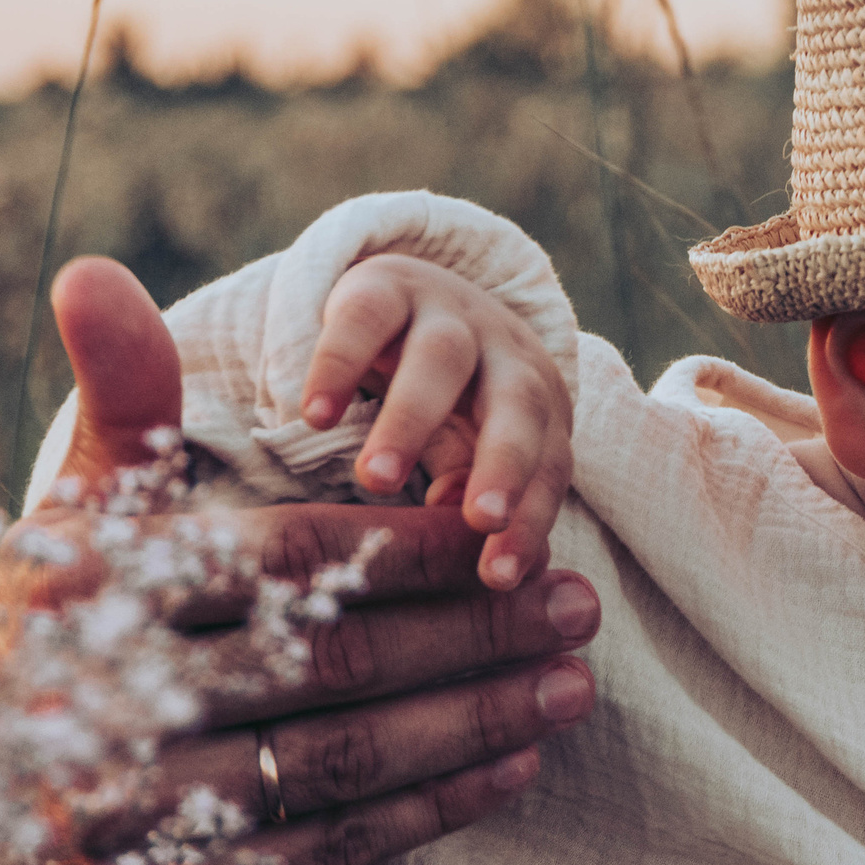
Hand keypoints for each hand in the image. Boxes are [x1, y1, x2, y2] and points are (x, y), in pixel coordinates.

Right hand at [0, 258, 601, 864]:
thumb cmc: (68, 621)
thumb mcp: (85, 508)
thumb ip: (123, 399)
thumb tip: (93, 271)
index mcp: (81, 589)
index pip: (280, 560)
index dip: (407, 548)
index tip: (508, 533)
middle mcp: (95, 706)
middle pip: (326, 664)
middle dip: (472, 634)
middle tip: (579, 607)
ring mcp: (128, 818)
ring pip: (338, 763)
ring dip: (473, 724)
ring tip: (571, 685)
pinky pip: (325, 851)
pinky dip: (429, 810)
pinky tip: (514, 768)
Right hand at [305, 253, 575, 592]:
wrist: (415, 303)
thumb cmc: (452, 409)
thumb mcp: (469, 457)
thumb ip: (472, 502)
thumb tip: (465, 547)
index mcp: (541, 411)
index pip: (549, 469)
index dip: (531, 521)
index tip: (499, 578)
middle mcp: (506, 358)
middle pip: (519, 406)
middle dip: (504, 463)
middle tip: (481, 521)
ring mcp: (448, 316)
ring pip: (442, 360)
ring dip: (413, 421)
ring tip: (378, 481)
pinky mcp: (384, 286)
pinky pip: (365, 318)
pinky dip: (340, 365)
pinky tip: (315, 416)